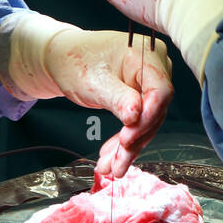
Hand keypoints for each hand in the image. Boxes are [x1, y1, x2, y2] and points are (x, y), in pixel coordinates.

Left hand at [45, 28, 172, 174]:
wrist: (62, 59)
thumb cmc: (76, 61)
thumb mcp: (94, 81)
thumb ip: (118, 98)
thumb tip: (136, 116)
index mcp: (146, 54)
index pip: (160, 91)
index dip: (147, 118)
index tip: (128, 139)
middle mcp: (154, 67)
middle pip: (154, 110)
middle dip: (134, 140)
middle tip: (117, 163)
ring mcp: (148, 81)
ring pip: (146, 121)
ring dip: (128, 148)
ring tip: (110, 167)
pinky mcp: (141, 95)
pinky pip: (138, 121)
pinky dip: (125, 141)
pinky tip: (112, 157)